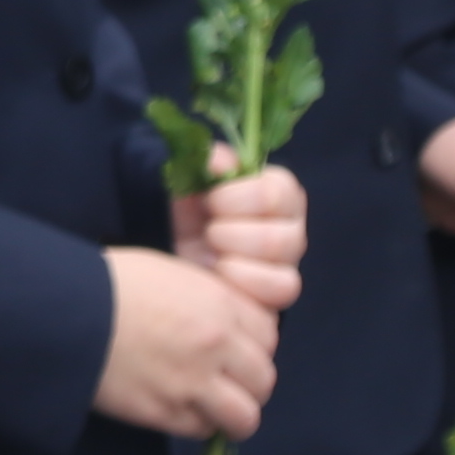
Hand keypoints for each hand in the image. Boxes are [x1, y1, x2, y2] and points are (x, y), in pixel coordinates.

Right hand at [94, 248, 279, 441]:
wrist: (65, 310)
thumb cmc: (107, 283)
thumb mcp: (169, 274)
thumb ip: (207, 300)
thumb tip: (223, 327)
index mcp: (219, 302)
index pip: (268, 336)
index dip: (253, 348)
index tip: (236, 353)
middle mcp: (216, 343)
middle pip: (263, 379)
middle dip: (248, 385)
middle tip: (225, 385)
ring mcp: (193, 380)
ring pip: (245, 416)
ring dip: (232, 415)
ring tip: (212, 410)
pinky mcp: (165, 410)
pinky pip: (202, 430)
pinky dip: (197, 425)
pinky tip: (179, 410)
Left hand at [171, 157, 306, 310]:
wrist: (166, 252)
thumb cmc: (185, 212)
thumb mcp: (187, 180)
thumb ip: (204, 161)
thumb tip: (220, 163)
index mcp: (274, 193)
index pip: (283, 190)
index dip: (245, 195)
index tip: (211, 200)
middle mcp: (288, 228)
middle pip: (286, 233)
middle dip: (235, 231)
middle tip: (208, 230)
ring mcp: (285, 264)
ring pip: (284, 262)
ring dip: (238, 253)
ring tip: (211, 252)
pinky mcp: (275, 293)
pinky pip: (283, 288)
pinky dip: (247, 281)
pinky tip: (221, 273)